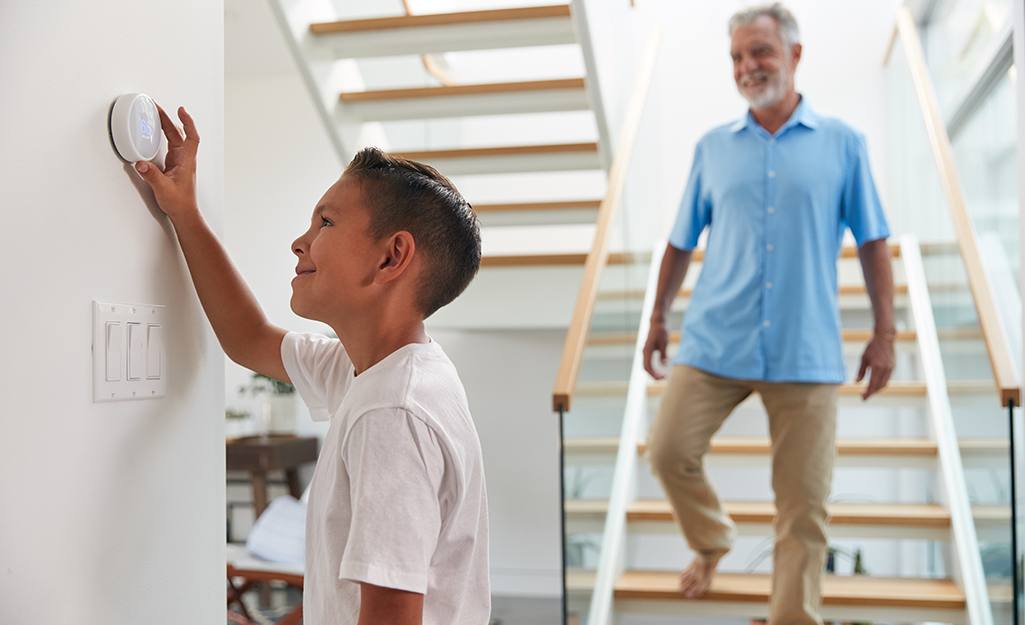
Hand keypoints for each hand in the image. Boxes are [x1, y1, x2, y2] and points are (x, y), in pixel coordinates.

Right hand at [133, 104, 200, 222]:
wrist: (184, 213)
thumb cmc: (180, 203)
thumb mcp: (163, 189)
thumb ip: (151, 176)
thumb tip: (141, 163)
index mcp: (186, 161)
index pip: (192, 137)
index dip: (188, 122)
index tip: (181, 110)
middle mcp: (184, 159)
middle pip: (179, 134)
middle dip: (169, 118)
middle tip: (157, 107)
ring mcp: (179, 161)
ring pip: (174, 138)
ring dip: (166, 125)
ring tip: (155, 114)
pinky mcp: (173, 165)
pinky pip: (169, 145)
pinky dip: (163, 135)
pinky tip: (156, 131)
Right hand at [643, 317, 669, 379]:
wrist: (657, 323)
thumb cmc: (661, 331)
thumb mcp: (664, 342)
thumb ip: (664, 353)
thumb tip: (665, 364)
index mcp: (647, 350)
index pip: (647, 366)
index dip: (653, 374)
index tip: (661, 378)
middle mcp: (644, 351)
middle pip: (646, 368)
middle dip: (654, 375)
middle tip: (664, 378)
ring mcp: (645, 352)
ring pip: (647, 366)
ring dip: (654, 372)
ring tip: (663, 376)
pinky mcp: (648, 351)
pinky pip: (648, 362)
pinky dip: (653, 368)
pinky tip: (660, 370)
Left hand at [856, 332, 894, 399]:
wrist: (885, 338)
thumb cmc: (872, 347)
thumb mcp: (863, 358)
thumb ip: (861, 371)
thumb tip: (856, 382)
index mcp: (877, 367)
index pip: (872, 384)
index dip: (867, 393)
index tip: (862, 398)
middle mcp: (885, 369)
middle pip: (878, 386)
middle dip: (871, 393)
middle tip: (864, 397)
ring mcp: (890, 369)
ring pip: (884, 384)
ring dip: (876, 389)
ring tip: (868, 392)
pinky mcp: (893, 367)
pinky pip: (887, 380)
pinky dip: (881, 384)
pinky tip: (875, 385)